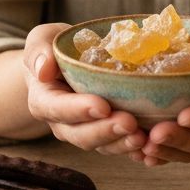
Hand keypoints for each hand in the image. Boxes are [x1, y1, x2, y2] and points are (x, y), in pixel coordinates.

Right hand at [22, 23, 148, 156]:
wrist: (68, 64)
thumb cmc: (55, 48)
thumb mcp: (43, 40)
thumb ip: (39, 51)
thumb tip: (43, 69)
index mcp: (44, 100)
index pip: (58, 108)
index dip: (79, 110)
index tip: (102, 106)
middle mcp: (63, 123)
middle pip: (81, 134)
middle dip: (106, 131)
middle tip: (129, 123)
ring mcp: (85, 132)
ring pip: (102, 146)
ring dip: (122, 143)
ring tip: (143, 137)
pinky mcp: (106, 136)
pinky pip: (118, 147)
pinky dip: (134, 150)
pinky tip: (151, 147)